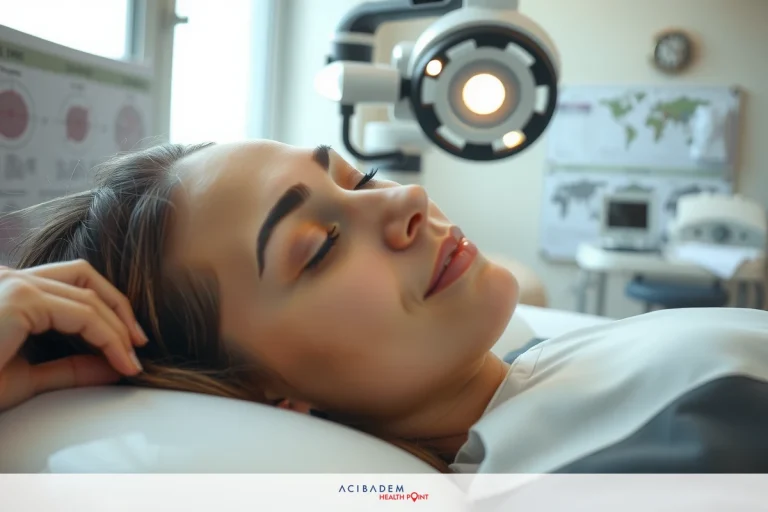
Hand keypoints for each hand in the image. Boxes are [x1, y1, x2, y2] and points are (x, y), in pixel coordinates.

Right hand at [0, 260, 147, 411]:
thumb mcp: (28, 376)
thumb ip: (70, 366)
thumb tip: (116, 364)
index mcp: (6, 290)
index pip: (69, 283)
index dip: (105, 310)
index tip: (128, 345)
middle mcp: (8, 278)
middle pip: (84, 276)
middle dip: (119, 309)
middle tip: (139, 345)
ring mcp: (12, 283)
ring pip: (88, 294)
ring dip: (118, 326)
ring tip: (133, 359)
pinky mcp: (18, 299)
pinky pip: (83, 313)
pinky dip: (110, 336)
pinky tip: (122, 360)